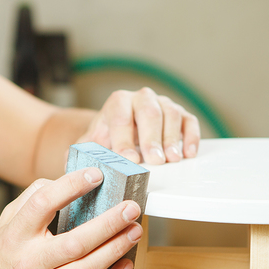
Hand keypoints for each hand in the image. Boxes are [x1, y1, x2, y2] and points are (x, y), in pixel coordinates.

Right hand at [0, 168, 142, 268]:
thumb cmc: (0, 263)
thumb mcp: (5, 226)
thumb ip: (30, 200)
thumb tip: (63, 181)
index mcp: (15, 235)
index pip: (42, 204)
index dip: (70, 186)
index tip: (95, 175)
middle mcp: (29, 262)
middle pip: (75, 242)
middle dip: (108, 223)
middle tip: (131, 208)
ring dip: (115, 249)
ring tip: (134, 231)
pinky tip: (126, 266)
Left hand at [77, 87, 200, 164]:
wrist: (118, 131)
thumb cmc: (105, 140)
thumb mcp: (89, 145)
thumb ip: (80, 155)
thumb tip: (76, 171)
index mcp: (117, 102)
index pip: (121, 117)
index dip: (124, 139)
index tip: (129, 160)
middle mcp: (141, 98)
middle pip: (149, 112)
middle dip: (152, 138)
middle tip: (155, 161)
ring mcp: (162, 104)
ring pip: (171, 114)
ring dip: (172, 138)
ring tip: (172, 159)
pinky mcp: (179, 114)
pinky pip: (188, 121)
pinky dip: (191, 136)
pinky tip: (188, 152)